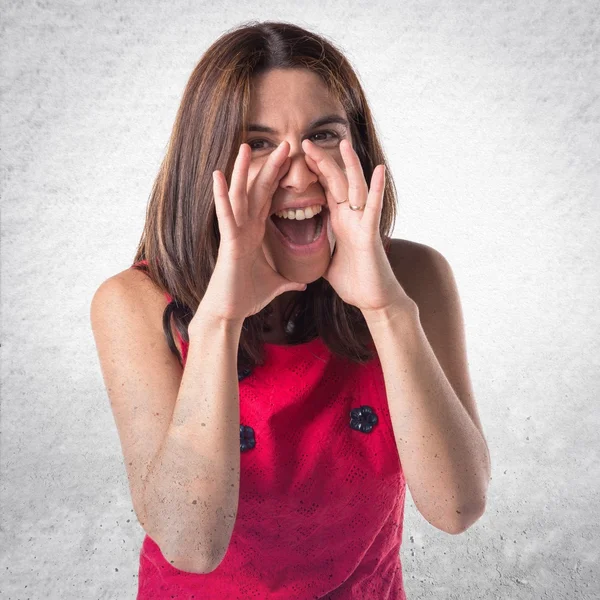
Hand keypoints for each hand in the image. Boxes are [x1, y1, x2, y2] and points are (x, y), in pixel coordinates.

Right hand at [193, 140, 306, 325]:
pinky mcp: (228, 243)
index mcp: (256, 233)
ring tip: (246, 147)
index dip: (280, 179)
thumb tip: (302, 284)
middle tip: (283, 143)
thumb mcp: (276, 285)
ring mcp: (235, 233)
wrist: (229, 313)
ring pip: (239, 196)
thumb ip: (289, 281)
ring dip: (242, 172)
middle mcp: (245, 228)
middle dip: (270, 167)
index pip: (270, 199)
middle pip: (258, 191)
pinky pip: (225, 216)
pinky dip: (221, 196)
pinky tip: (219, 176)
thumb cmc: (247, 297)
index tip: (293, 160)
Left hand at [302, 138, 410, 312]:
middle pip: (336, 183)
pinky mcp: (370, 235)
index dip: (313, 174)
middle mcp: (351, 218)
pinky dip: (376, 190)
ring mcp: (362, 224)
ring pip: (356, 188)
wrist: (374, 301)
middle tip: (306, 142)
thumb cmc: (355, 282)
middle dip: (322, 162)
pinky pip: (373, 209)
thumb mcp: (327, 263)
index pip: (324, 191)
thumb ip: (319, 252)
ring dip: (350, 166)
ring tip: (343, 143)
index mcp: (340, 223)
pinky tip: (379, 170)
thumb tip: (302, 253)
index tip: (298, 157)